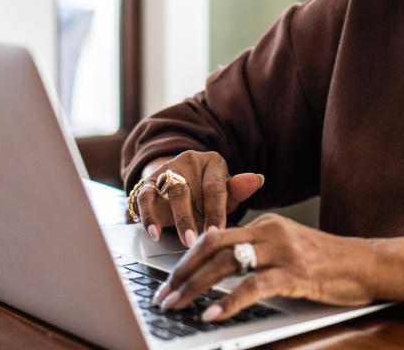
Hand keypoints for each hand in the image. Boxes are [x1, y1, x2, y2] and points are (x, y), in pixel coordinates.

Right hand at [131, 151, 264, 246]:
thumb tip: (258, 179)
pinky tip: (154, 234)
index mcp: (213, 163)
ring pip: (167, 192)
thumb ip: (238, 190)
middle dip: (192, 218)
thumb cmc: (209, 193)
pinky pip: (145, 197)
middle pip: (188, 189)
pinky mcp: (149, 182)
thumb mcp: (226, 193)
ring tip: (183, 241)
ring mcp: (167, 170)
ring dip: (176, 219)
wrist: (182, 183)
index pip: (214, 187)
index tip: (216, 234)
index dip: (215, 212)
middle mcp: (188, 162)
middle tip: (197, 241)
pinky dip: (148, 216)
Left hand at [154, 213, 377, 322]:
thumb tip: (220, 270)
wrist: (368, 264)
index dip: (188, 259)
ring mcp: (283, 251)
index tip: (169, 280)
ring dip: (196, 287)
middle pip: (213, 246)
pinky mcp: (296, 273)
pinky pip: (254, 286)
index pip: (215, 236)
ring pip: (227, 264)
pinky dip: (230, 301)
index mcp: (266, 225)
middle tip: (163, 295)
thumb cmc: (329, 263)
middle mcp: (270, 232)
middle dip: (182, 272)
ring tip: (178, 305)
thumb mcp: (288, 250)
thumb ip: (259, 254)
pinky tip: (214, 314)